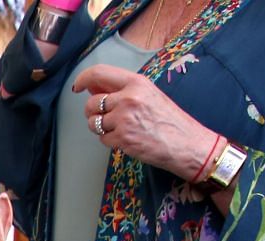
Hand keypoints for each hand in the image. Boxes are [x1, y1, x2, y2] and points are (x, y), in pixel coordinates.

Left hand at [72, 65, 215, 181]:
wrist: (187, 143)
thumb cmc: (168, 119)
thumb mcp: (148, 95)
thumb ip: (121, 89)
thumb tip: (92, 87)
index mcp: (136, 82)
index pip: (99, 73)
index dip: (83, 79)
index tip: (78, 87)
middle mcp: (129, 97)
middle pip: (91, 103)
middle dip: (92, 113)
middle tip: (106, 118)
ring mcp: (124, 119)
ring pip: (93, 123)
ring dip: (100, 128)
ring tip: (120, 128)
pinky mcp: (122, 138)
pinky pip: (102, 139)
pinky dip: (109, 141)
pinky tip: (126, 139)